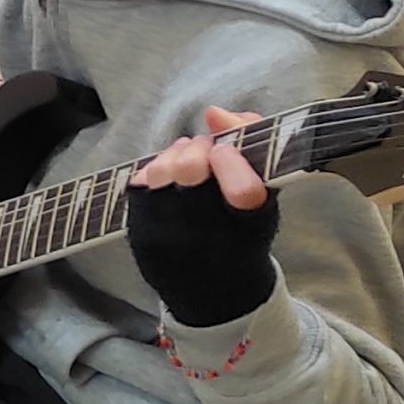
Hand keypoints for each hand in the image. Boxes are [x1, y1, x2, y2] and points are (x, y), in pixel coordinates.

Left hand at [127, 106, 279, 325]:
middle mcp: (207, 238)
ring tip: (188, 163)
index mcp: (249, 229)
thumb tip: (215, 113)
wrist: (209, 290)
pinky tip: (168, 178)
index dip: (232, 160)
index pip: (243, 191)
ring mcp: (167, 236)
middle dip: (199, 150)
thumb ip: (254, 144)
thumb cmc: (241, 234)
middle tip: (208, 152)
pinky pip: (141, 181)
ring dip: (175, 155)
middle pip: (190, 171)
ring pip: (161, 171)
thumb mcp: (266, 194)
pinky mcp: (138, 231)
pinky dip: (156, 170)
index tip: (228, 150)